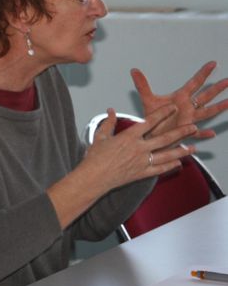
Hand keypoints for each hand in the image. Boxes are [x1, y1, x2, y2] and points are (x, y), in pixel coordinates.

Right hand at [82, 106, 196, 192]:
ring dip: (181, 151)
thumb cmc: (94, 158)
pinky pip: (159, 169)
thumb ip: (108, 123)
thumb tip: (110, 111)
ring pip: (167, 155)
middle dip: (181, 132)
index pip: (150, 122)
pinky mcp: (141, 173)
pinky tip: (178, 163)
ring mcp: (142, 161)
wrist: (93, 177)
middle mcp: (139, 148)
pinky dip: (170, 166)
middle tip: (192, 127)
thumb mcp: (100, 136)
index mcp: (129, 137)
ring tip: (193, 148)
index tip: (172, 108)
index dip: (162, 113)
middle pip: (165, 138)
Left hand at [131, 62, 227, 139]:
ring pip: (206, 112)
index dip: (203, 73)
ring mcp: (188, 119)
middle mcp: (187, 107)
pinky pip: (196, 133)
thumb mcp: (147, 99)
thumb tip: (134, 70)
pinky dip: (203, 134)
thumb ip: (142, 85)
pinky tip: (212, 133)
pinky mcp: (185, 132)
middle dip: (216, 89)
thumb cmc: (152, 117)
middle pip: (205, 96)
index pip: (194, 83)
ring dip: (218, 108)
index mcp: (180, 98)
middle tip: (227, 80)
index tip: (213, 63)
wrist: (149, 134)